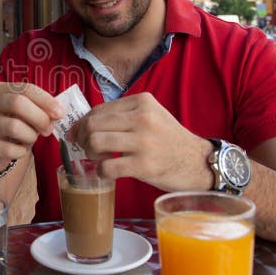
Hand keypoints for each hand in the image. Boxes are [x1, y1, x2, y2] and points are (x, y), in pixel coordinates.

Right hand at [0, 82, 64, 173]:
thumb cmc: (13, 126)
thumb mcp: (26, 114)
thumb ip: (41, 110)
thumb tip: (57, 113)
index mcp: (0, 89)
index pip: (25, 88)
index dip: (45, 100)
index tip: (60, 113)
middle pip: (17, 103)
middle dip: (39, 117)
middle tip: (48, 129)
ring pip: (13, 126)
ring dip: (30, 136)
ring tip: (31, 139)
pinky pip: (7, 148)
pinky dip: (20, 152)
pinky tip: (20, 150)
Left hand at [68, 92, 213, 190]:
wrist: (198, 162)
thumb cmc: (168, 140)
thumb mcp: (151, 116)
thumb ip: (123, 115)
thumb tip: (84, 124)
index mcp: (142, 102)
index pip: (99, 110)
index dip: (82, 123)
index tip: (78, 134)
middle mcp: (143, 118)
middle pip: (93, 124)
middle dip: (82, 138)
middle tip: (86, 148)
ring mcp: (144, 142)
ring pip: (96, 142)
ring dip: (90, 153)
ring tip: (98, 159)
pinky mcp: (144, 165)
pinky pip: (107, 167)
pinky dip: (101, 172)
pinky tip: (107, 172)